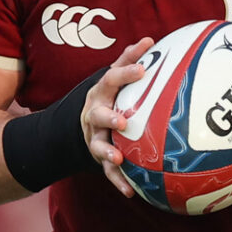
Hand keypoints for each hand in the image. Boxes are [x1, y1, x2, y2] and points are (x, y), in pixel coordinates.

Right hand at [83, 37, 156, 197]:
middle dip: (109, 117)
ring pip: (98, 144)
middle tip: (123, 120)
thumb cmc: (109, 97)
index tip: (143, 69)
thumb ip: (129, 59)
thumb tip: (150, 39)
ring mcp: (94, 136)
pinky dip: (117, 181)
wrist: (80, 125)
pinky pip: (107, 171)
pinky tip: (130, 192)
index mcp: (101, 92)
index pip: (112, 79)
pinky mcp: (98, 156)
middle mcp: (94, 114)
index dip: (126, 73)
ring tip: (118, 158)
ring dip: (107, 151)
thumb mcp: (113, 78)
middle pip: (97, 114)